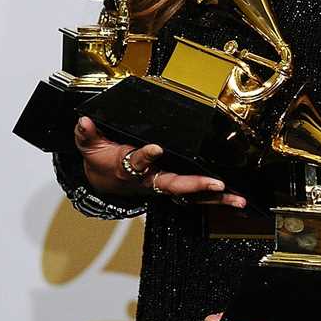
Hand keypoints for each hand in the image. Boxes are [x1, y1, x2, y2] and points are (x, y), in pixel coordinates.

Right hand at [73, 117, 245, 207]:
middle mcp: (148, 180)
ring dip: (214, 198)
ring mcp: (161, 185)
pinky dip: (215, 199)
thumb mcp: (90, 146)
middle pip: (172, 184)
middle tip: (216, 183)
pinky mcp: (172, 187)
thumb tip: (84, 121)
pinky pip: (195, 195)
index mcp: (127, 167)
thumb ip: (87, 134)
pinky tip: (235, 200)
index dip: (145, 156)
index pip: (136, 161)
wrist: (103, 181)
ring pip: (190, 193)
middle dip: (194, 184)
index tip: (155, 148)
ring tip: (237, 199)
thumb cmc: (101, 159)